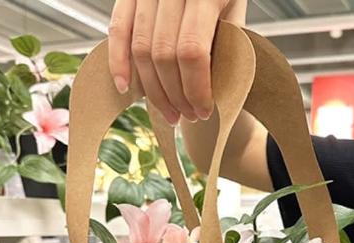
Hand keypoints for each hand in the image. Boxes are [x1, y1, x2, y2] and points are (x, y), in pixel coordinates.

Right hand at [108, 0, 247, 123]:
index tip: (204, 110)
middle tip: (188, 115)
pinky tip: (127, 88)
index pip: (192, 52)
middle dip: (175, 95)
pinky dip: (119, 62)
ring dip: (154, 90)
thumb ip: (225, 46)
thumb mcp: (235, 15)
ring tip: (169, 111)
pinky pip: (118, 29)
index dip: (196, 89)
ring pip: (141, 49)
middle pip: (164, 55)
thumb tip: (210, 94)